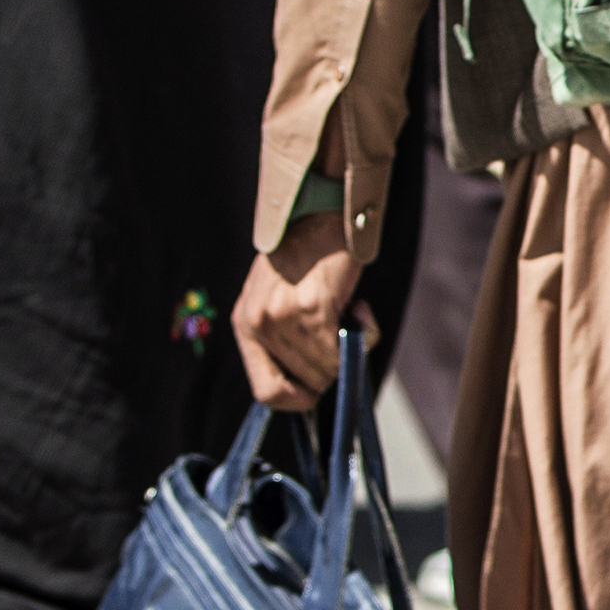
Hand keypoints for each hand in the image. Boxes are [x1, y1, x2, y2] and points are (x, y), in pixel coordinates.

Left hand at [237, 210, 357, 412]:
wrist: (320, 209)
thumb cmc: (307, 253)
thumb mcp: (278, 297)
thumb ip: (287, 336)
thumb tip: (320, 379)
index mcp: (246, 324)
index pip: (266, 393)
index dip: (298, 399)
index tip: (320, 384)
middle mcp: (258, 324)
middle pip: (306, 383)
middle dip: (333, 366)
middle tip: (344, 331)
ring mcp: (282, 318)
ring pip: (328, 370)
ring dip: (350, 348)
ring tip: (352, 312)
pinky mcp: (311, 308)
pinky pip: (344, 350)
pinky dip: (364, 335)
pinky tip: (361, 308)